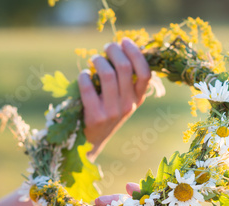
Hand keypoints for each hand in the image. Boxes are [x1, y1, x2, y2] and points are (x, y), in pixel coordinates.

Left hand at [78, 38, 150, 160]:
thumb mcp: (122, 99)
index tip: (125, 41)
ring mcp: (112, 112)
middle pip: (125, 68)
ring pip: (107, 75)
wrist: (92, 141)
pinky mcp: (95, 117)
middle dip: (114, 50)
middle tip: (107, 46)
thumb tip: (119, 49)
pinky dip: (84, 76)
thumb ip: (125, 80)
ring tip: (94, 59)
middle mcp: (128, 105)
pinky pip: (88, 88)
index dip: (135, 53)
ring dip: (98, 60)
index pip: (145, 73)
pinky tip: (83, 75)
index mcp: (138, 99)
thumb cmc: (106, 112)